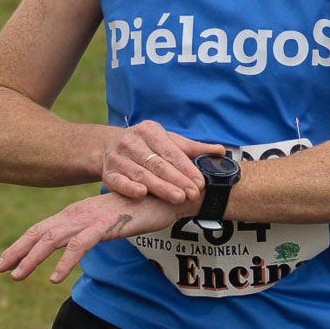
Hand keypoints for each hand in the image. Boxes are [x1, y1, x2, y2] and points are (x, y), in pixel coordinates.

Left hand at [0, 191, 187, 283]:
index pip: (43, 229)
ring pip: (54, 240)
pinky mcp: (106, 224)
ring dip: (32, 257)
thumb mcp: (112, 220)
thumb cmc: (143, 205)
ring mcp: (91, 219)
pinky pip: (81, 245)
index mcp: (78, 213)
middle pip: (41, 233)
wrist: (170, 192)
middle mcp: (79, 214)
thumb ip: (96, 228)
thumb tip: (83, 241)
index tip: (4, 261)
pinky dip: (66, 261)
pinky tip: (55, 278)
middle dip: (17, 251)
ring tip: (16, 275)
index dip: (22, 244)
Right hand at [100, 120, 219, 204]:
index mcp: (149, 130)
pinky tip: (142, 194)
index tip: (200, 182)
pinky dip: (129, 188)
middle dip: (177, 180)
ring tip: (178, 198)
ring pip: (142, 174)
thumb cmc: (147, 146)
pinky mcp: (108, 172)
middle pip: (158, 164)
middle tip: (193, 194)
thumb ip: (193, 149)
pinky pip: (118, 182)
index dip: (186, 168)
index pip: (171, 151)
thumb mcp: (169, 142)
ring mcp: (118, 157)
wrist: (110, 148)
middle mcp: (132, 141)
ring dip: (160, 188)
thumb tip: (221, 151)